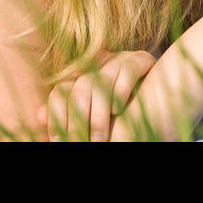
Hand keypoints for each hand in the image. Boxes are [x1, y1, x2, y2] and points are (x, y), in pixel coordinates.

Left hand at [36, 49, 156, 140]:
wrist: (163, 90)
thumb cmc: (125, 107)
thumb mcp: (94, 113)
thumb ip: (69, 114)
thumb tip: (39, 116)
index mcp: (84, 74)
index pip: (61, 92)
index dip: (56, 116)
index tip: (57, 141)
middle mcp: (99, 63)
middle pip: (79, 89)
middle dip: (76, 121)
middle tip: (80, 144)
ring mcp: (120, 58)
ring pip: (100, 83)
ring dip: (97, 115)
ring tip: (98, 138)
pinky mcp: (141, 59)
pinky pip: (126, 73)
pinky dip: (119, 92)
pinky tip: (118, 110)